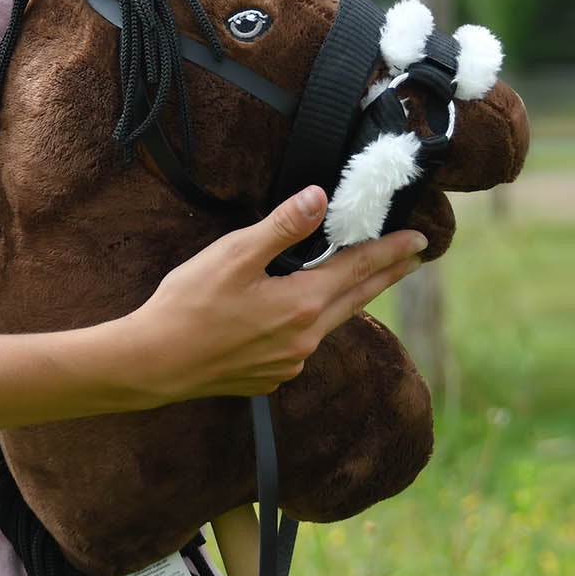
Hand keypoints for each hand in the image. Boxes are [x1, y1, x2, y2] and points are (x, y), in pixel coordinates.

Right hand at [116, 185, 426, 405]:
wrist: (154, 363)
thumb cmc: (189, 306)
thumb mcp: (234, 255)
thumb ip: (281, 227)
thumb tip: (319, 198)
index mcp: (302, 304)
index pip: (359, 269)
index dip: (390, 251)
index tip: (419, 239)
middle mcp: (305, 339)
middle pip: (357, 298)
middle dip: (385, 274)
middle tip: (412, 258)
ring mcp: (289, 363)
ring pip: (332, 322)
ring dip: (351, 298)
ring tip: (363, 280)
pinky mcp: (269, 377)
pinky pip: (304, 345)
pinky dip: (314, 323)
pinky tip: (302, 315)